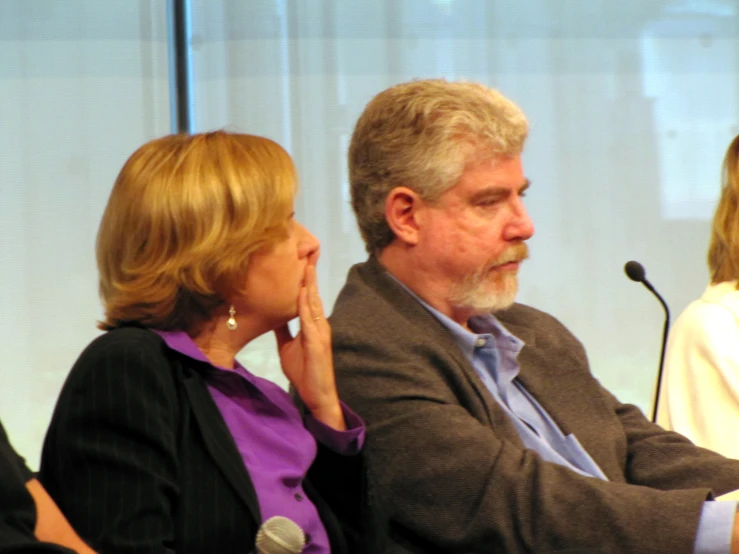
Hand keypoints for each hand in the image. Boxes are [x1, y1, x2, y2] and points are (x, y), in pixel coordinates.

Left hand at [274, 252, 345, 429]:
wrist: (316, 394)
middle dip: (310, 276)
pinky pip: (312, 321)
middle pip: (314, 296)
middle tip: (306, 254)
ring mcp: (321, 333)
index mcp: (313, 325)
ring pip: (315, 305)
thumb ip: (283, 330)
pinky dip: (308, 306)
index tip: (301, 262)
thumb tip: (273, 315)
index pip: (309, 299)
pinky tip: (304, 294)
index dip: (305, 281)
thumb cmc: (304, 372)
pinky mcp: (319, 343)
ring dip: (310, 286)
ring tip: (307, 267)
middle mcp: (320, 325)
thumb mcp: (288, 347)